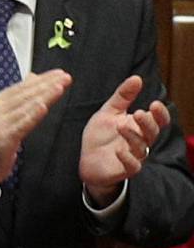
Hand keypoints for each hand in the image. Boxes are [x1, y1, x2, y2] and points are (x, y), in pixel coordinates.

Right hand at [0, 70, 68, 187]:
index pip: (24, 86)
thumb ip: (21, 95)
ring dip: (44, 96)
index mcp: (0, 101)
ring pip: (26, 107)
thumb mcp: (7, 112)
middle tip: (65, 78)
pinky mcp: (3, 138)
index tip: (60, 74)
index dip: (43, 79)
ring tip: (59, 88)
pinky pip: (21, 125)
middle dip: (48, 85)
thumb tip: (33, 77)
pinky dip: (33, 116)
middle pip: (26, 94)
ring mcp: (0, 123)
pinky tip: (43, 108)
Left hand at [79, 74, 169, 203]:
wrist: (87, 160)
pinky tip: (119, 151)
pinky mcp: (124, 170)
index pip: (159, 120)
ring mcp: (134, 156)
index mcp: (140, 127)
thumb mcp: (109, 112)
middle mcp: (141, 141)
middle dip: (148, 123)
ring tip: (121, 127)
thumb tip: (137, 78)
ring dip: (134, 137)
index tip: (154, 104)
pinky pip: (132, 166)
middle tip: (139, 113)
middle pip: (153, 132)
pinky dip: (127, 159)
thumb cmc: (101, 136)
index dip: (160, 113)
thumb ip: (123, 96)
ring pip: (142, 147)